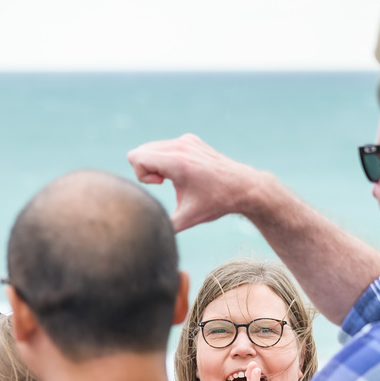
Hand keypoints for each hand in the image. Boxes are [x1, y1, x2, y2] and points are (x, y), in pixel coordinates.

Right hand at [126, 133, 273, 231]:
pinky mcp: (190, 139)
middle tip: (164, 183)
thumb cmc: (216, 203)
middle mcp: (180, 146)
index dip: (141, 174)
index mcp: (178, 162)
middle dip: (145, 169)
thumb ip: (164, 226)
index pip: (136, 157)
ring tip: (173, 179)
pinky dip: (165, 159)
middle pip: (140, 151)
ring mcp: (186, 140)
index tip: (160, 184)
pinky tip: (181, 173)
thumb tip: (147, 240)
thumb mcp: (188, 219)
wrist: (243, 187)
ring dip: (155, 164)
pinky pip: (163, 146)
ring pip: (150, 147)